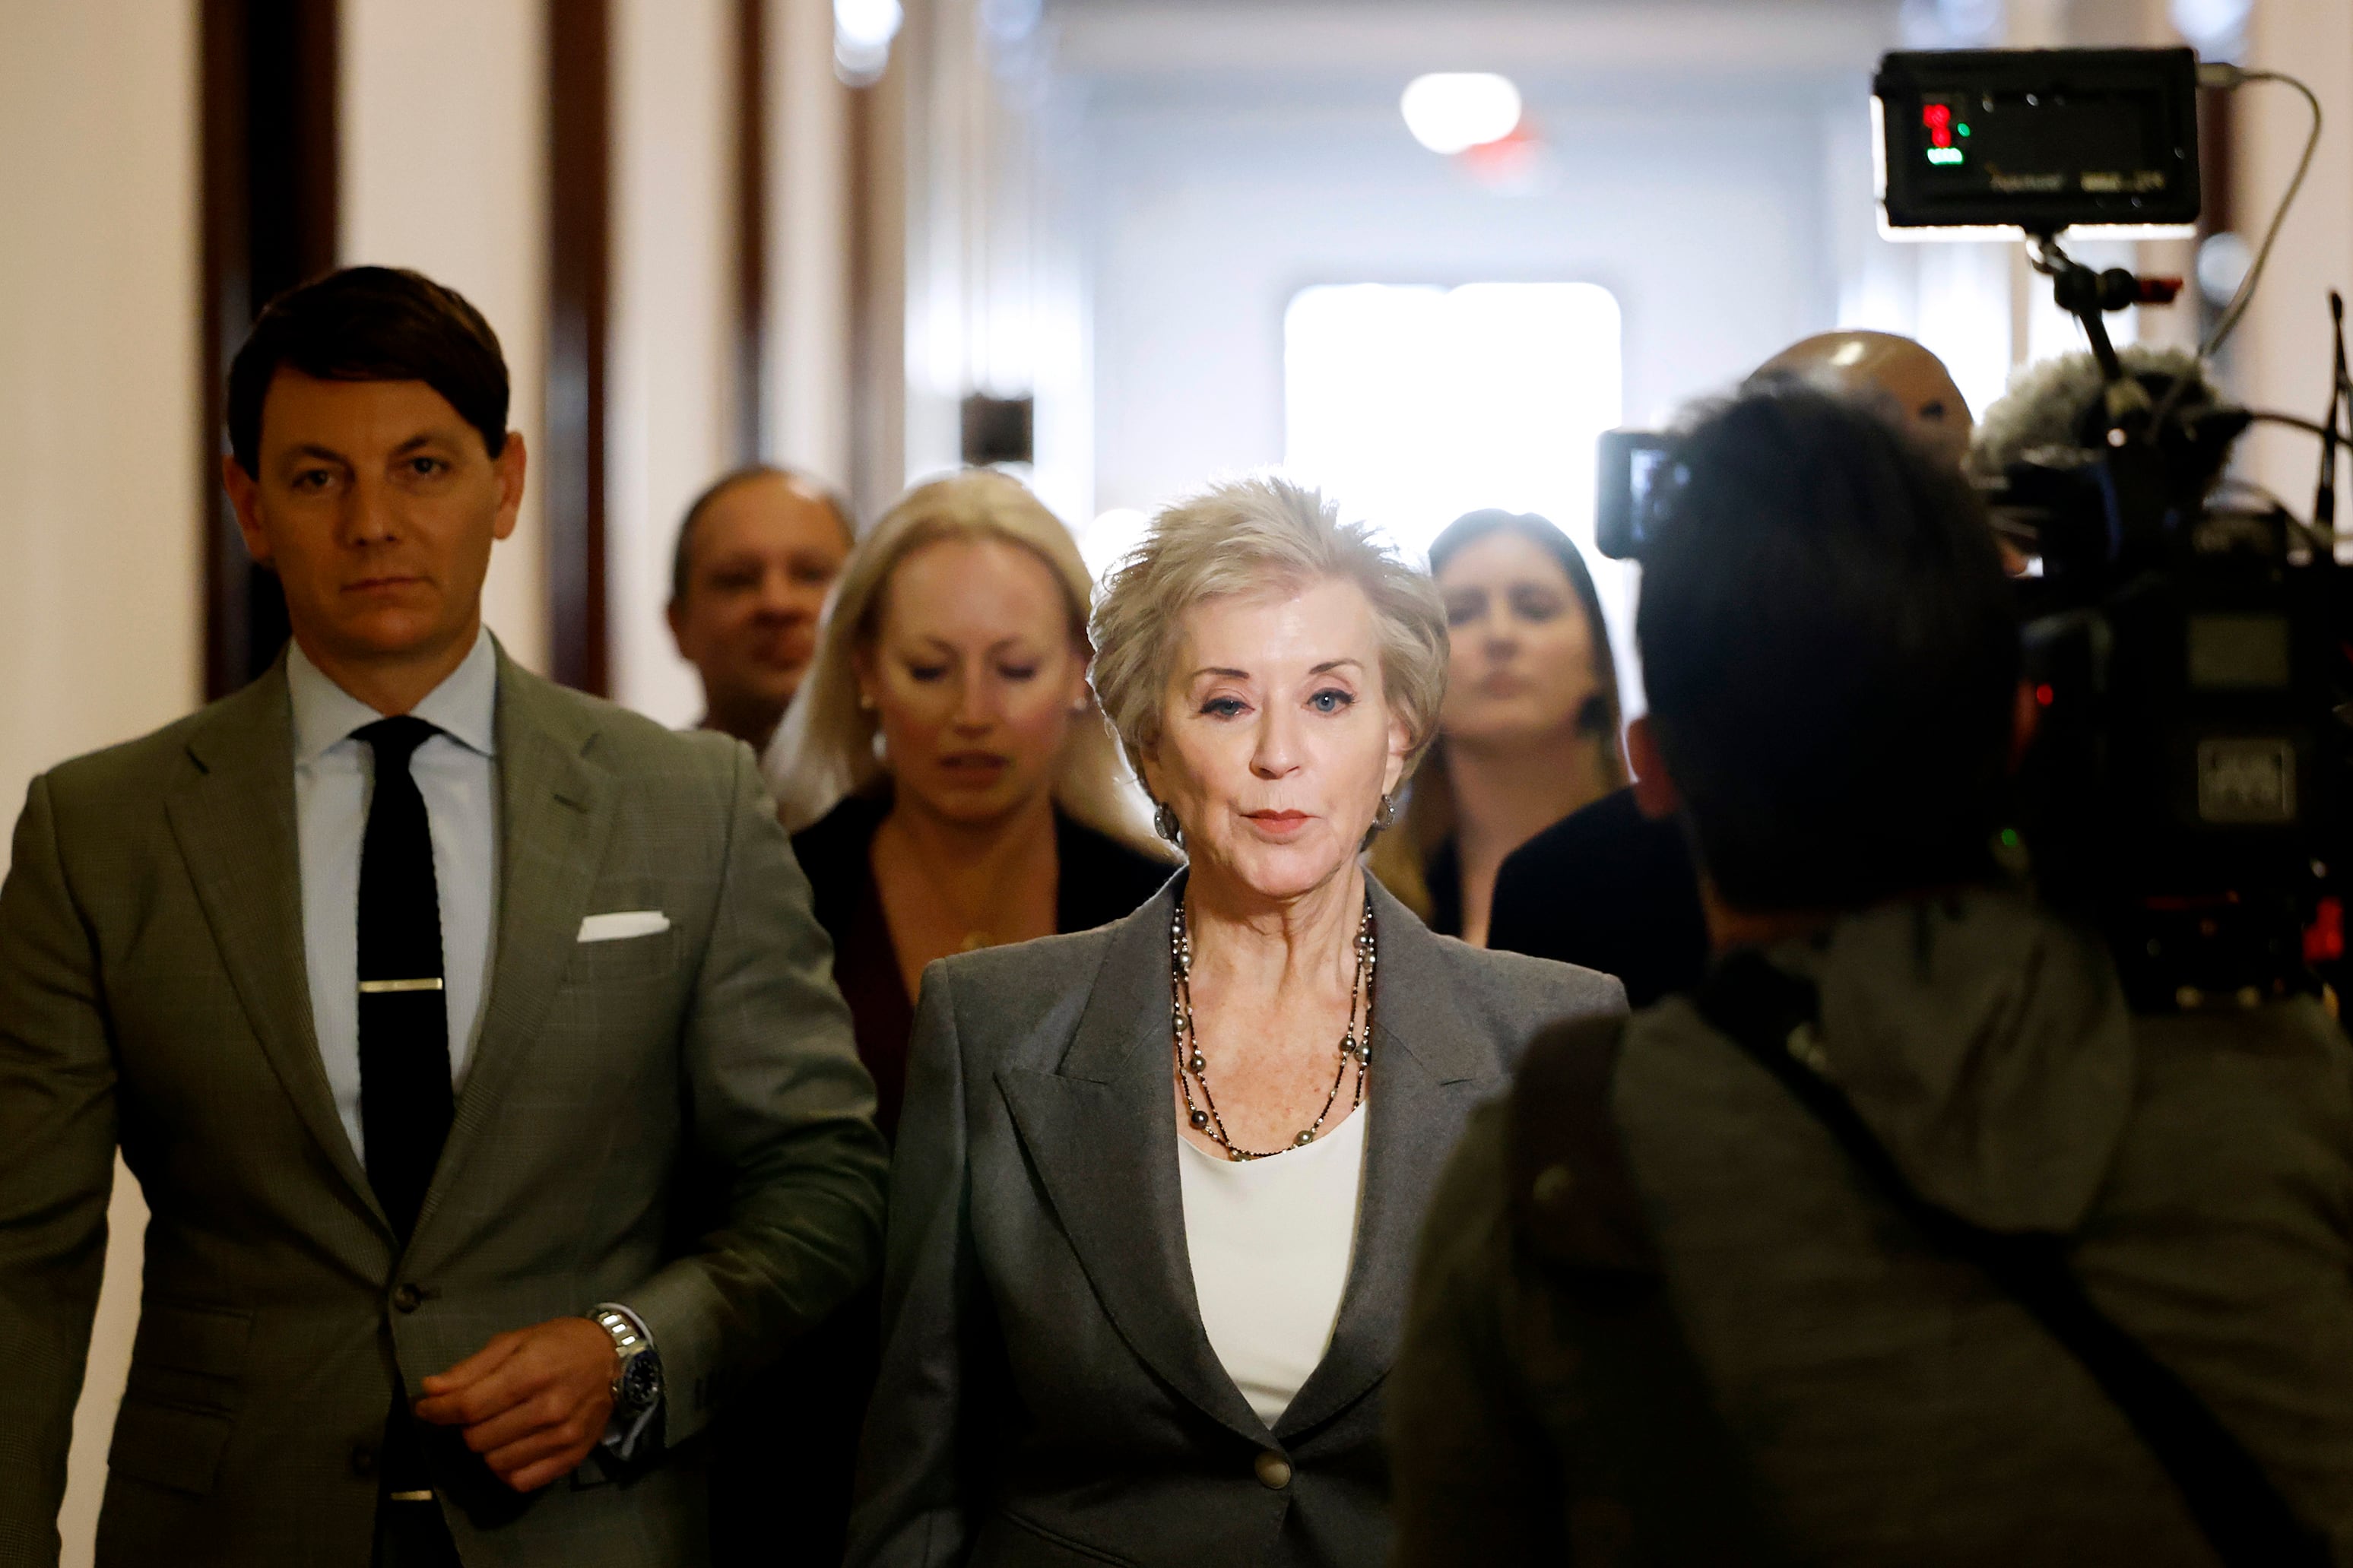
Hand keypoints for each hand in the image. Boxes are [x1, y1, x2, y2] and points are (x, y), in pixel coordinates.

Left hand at [413, 1316, 618, 1492]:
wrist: (615, 1358)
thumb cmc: (559, 1343)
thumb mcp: (514, 1341)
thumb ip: (471, 1369)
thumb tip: (430, 1391)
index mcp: (531, 1372)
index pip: (468, 1407)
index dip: (437, 1411)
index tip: (426, 1407)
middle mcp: (548, 1409)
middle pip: (477, 1439)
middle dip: (467, 1426)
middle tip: (478, 1411)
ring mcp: (562, 1437)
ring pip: (495, 1463)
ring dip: (487, 1447)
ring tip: (499, 1427)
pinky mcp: (572, 1457)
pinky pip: (520, 1481)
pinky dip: (508, 1468)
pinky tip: (513, 1447)